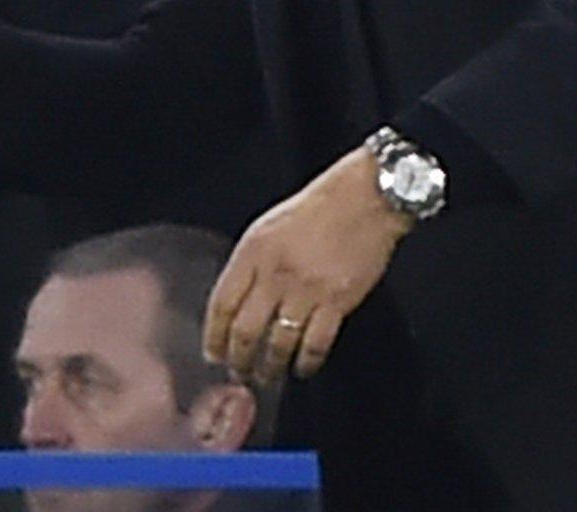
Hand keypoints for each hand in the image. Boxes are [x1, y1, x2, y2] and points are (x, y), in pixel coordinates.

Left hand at [204, 148, 413, 385]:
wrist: (363, 199)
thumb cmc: (318, 209)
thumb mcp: (268, 229)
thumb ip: (251, 264)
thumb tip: (238, 301)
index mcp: (253, 253)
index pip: (222, 303)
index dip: (214, 335)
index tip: (212, 353)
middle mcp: (275, 274)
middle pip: (245, 330)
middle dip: (238, 360)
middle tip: (237, 374)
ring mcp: (306, 290)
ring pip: (278, 343)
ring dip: (270, 367)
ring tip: (267, 377)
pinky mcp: (337, 302)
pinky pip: (316, 344)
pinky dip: (307, 362)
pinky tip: (303, 367)